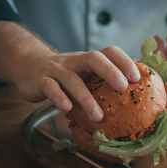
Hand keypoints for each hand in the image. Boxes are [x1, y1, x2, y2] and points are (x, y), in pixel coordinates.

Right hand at [0, 21, 139, 121]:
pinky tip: (68, 109)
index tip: (137, 77)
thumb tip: (132, 99)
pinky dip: (59, 98)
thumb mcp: (83, 72)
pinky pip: (51, 88)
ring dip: (86, 97)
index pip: (109, 51)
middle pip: (94, 58)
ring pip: (72, 79)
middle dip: (111, 71)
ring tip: (98, 116)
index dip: (124, 61)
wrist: (28, 65)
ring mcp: (56, 70)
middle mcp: (74, 61)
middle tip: (124, 88)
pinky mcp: (40, 81)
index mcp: (88, 59)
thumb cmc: (65, 74)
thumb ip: (100, 81)